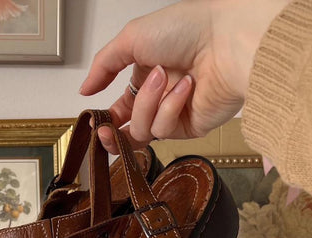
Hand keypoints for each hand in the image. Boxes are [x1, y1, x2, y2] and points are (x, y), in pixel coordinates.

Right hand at [80, 0, 289, 152]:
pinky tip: (187, 87)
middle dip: (112, 135)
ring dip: (147, 103)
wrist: (227, 41)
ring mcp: (174, 114)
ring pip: (141, 130)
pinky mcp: (190, 127)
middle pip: (128, 130)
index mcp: (145, 75)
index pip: (121, 108)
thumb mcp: (131, 38)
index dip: (106, 119)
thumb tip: (84, 90)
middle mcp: (159, 97)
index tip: (95, 121)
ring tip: (164, 78)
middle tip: (105, 131)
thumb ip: (103, 65)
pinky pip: (164, 128)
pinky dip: (171, 107)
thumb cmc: (185, 30)